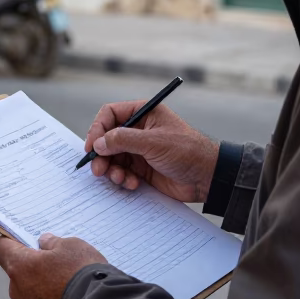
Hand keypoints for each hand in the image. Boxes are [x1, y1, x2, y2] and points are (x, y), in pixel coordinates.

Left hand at [0, 233, 106, 298]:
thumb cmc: (82, 273)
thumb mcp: (71, 246)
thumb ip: (53, 242)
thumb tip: (44, 243)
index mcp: (19, 265)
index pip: (1, 248)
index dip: (12, 242)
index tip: (25, 241)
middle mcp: (16, 289)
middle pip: (17, 271)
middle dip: (33, 267)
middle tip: (57, 264)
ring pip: (28, 292)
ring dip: (41, 288)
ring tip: (67, 286)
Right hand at [85, 101, 218, 202]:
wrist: (207, 177)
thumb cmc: (187, 151)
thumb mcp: (153, 142)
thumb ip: (123, 140)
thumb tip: (98, 143)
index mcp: (143, 114)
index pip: (110, 114)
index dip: (98, 129)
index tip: (92, 146)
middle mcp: (139, 130)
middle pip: (107, 138)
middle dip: (101, 155)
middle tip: (98, 169)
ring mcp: (140, 150)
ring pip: (112, 158)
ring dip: (111, 170)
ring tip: (119, 178)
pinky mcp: (142, 169)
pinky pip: (122, 172)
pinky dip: (123, 179)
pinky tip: (133, 184)